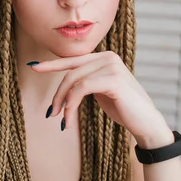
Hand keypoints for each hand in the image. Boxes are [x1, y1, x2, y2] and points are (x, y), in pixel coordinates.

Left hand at [28, 51, 173, 148]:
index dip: (52, 64)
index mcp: (105, 57)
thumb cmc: (124, 109)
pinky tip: (69, 119)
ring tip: (61, 120)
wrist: (146, 123)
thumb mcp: (101, 91)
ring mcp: (111, 66)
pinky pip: (81, 89)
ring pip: (74, 81)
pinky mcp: (113, 79)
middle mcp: (108, 57)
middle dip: (57, 94)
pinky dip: (71, 105)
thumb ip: (87, 81)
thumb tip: (64, 86)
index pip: (73, 60)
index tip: (33, 68)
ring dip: (63, 103)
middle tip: (50, 113)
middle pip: (70, 72)